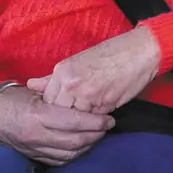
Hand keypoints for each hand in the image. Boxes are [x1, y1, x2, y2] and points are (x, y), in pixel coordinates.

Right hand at [0, 87, 112, 165]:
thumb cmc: (13, 99)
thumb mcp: (35, 92)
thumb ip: (59, 95)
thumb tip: (87, 95)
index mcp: (38, 115)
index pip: (74, 122)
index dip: (96, 121)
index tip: (108, 118)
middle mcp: (36, 135)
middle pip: (75, 141)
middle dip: (96, 135)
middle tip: (107, 126)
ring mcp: (33, 148)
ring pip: (69, 154)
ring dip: (88, 146)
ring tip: (97, 135)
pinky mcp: (32, 156)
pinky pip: (58, 161)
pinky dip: (74, 155)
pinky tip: (82, 146)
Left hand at [28, 25, 161, 113]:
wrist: (141, 51)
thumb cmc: (112, 53)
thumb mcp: (78, 61)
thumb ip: (53, 77)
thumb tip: (31, 85)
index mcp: (62, 72)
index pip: (47, 101)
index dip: (53, 108)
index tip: (60, 110)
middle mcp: (71, 84)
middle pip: (58, 113)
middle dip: (65, 117)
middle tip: (73, 117)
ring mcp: (88, 96)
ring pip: (75, 119)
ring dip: (81, 120)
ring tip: (87, 116)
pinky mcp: (105, 105)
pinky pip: (94, 119)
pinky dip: (96, 119)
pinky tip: (101, 112)